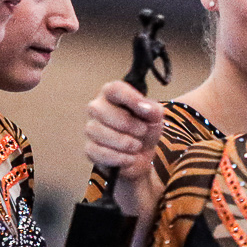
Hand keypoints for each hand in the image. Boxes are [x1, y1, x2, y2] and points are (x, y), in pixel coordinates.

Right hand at [83, 82, 164, 214]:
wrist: (142, 155)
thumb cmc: (145, 128)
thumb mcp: (155, 117)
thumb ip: (152, 109)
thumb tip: (144, 107)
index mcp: (113, 95)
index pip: (113, 89)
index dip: (128, 97)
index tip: (144, 109)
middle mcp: (98, 109)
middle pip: (99, 109)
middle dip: (126, 123)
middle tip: (142, 131)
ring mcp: (92, 129)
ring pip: (96, 131)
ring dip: (122, 142)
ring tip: (137, 146)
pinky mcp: (90, 149)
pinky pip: (96, 151)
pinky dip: (117, 157)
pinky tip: (129, 158)